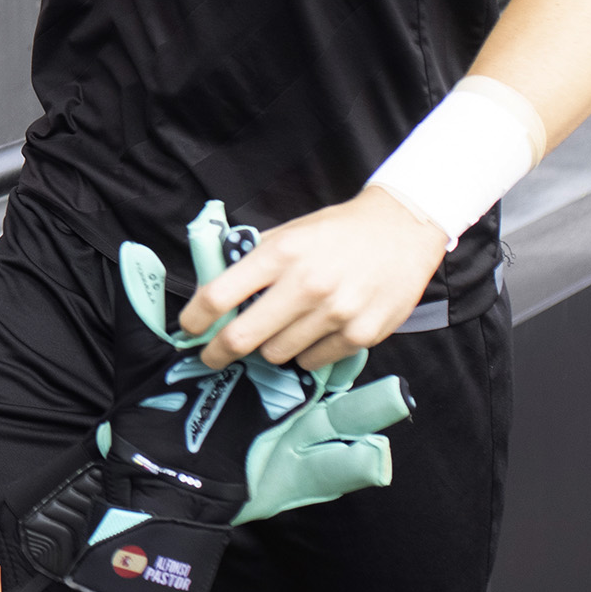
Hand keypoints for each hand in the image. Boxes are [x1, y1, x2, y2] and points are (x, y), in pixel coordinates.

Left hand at [184, 188, 449, 369]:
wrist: (403, 230)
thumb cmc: (338, 231)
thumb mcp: (290, 231)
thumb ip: (253, 258)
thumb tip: (214, 287)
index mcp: (281, 253)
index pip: (218, 295)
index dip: (194, 319)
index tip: (187, 328)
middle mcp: (306, 284)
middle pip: (242, 337)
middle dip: (218, 351)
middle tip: (212, 355)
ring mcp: (335, 313)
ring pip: (277, 355)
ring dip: (270, 348)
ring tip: (280, 330)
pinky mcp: (361, 334)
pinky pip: (313, 361)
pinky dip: (306, 353)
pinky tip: (315, 332)